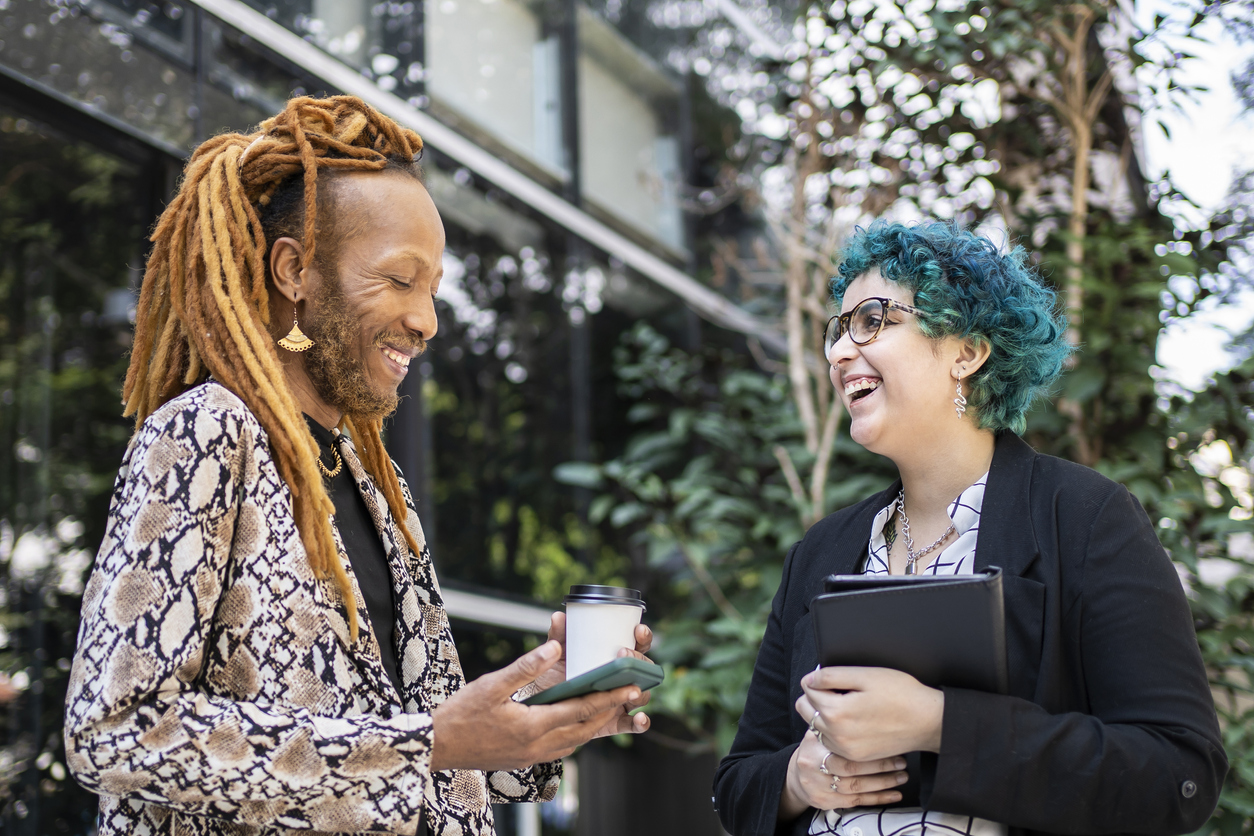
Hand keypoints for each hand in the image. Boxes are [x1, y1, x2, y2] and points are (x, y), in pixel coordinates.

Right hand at [430, 640, 643, 770]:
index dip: (609, 698)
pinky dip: (573, 734)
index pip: (581, 711)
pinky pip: (559, 748)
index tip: (631, 688)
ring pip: (574, 741)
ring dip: (592, 724)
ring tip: (607, 706)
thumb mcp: (492, 684)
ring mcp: (531, 756)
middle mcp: (537, 746)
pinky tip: (572, 722)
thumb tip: (556, 647)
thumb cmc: (461, 714)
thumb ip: (526, 666)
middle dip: (609, 711)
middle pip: (584, 729)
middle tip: (629, 695)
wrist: (437, 747)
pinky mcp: (523, 760)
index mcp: (533, 726)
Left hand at [530, 612, 653, 737]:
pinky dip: (641, 722)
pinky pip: (633, 724)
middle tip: (624, 655)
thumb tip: (559, 617)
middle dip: (639, 661)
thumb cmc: (554, 677)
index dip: (642, 637)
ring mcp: (621, 700)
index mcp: (612, 658)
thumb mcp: (557, 655)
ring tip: (632, 688)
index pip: (636, 645)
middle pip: (643, 668)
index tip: (638, 630)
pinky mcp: (615, 722)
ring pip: (642, 694)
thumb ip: (559, 636)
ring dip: (641, 690)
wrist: (541, 709)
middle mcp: (622, 678)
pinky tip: (640, 719)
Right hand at [778, 732, 907, 819]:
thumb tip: (861, 706)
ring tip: (901, 776)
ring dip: (882, 782)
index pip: (841, 744)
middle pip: (849, 767)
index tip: (888, 741)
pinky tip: (894, 794)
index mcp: (813, 744)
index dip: (867, 744)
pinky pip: (856, 801)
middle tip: (900, 761)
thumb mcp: (818, 733)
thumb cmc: (815, 751)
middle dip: (879, 765)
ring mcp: (818, 786)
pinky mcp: (826, 802)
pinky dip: (878, 798)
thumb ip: (834, 723)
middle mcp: (813, 766)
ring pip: (855, 786)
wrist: (797, 777)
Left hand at [797, 666, 943, 763]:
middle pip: (805, 709)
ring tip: (848, 704)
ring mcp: (845, 749)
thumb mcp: (865, 675)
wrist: (928, 722)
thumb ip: (831, 676)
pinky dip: (834, 729)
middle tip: (839, 689)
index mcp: (836, 712)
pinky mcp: (854, 756)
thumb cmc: (901, 694)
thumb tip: (809, 679)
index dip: (818, 678)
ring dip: (823, 714)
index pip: (807, 689)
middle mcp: (836, 735)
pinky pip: (830, 741)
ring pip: (815, 726)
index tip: (835, 677)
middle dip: (816, 696)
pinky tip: (853, 720)